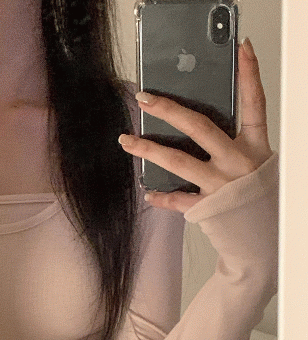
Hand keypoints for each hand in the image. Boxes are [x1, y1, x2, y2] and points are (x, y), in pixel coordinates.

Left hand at [118, 38, 273, 213]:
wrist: (262, 240)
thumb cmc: (256, 199)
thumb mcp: (255, 164)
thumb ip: (233, 146)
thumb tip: (197, 129)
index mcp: (255, 147)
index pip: (255, 103)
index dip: (249, 74)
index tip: (240, 49)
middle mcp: (237, 161)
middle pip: (199, 127)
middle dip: (169, 110)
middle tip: (145, 98)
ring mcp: (220, 184)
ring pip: (178, 161)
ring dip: (148, 150)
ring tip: (127, 141)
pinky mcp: (207, 207)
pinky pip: (177, 199)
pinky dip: (161, 196)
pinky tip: (148, 191)